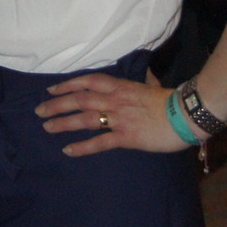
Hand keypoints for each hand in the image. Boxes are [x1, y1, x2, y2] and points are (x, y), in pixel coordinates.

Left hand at [34, 73, 203, 156]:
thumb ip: (142, 82)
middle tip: (39, 111)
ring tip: (47, 127)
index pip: (88, 81)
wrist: (187, 114)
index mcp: (121, 86)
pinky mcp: (126, 137)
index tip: (51, 89)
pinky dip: (82, 147)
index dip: (67, 85)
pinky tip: (68, 150)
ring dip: (63, 123)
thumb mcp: (152, 85)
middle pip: (80, 100)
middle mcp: (116, 100)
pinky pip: (99, 142)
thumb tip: (143, 75)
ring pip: (85, 119)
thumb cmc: (171, 100)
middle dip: (57, 104)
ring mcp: (120, 119)